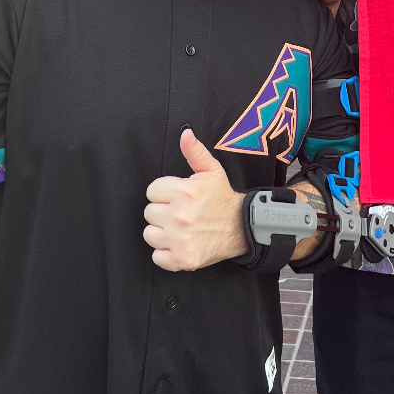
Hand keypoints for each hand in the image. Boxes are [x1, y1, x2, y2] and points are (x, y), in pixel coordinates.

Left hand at [143, 130, 245, 270]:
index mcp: (185, 192)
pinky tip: (178, 243)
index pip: (152, 191)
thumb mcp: (212, 171)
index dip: (164, 193)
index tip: (176, 197)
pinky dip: (165, 253)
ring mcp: (180, 239)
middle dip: (162, 211)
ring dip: (161, 232)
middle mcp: (180, 216)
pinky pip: (157, 256)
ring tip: (177, 228)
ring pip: (150, 234)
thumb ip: (195, 152)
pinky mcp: (182, 259)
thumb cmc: (224, 199)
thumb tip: (185, 134)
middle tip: (179, 212)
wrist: (243, 227)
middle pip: (149, 212)